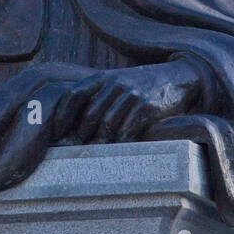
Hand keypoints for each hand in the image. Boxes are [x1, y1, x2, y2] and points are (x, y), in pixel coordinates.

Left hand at [71, 59, 203, 143]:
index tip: (56, 133)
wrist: (176, 77)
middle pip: (90, 114)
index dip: (62, 114)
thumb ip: (97, 96)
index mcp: (102, 77)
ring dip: (98, 144)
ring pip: (108, 125)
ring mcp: (132, 94)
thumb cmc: (140, 85)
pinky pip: (128, 130)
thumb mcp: (117, 82)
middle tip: (70, 152)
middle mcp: (115, 84)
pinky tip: (117, 150)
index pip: (74, 94)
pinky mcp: (147, 106)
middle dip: (78, 136)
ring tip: (92, 156)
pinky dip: (120, 142)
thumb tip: (74, 125)